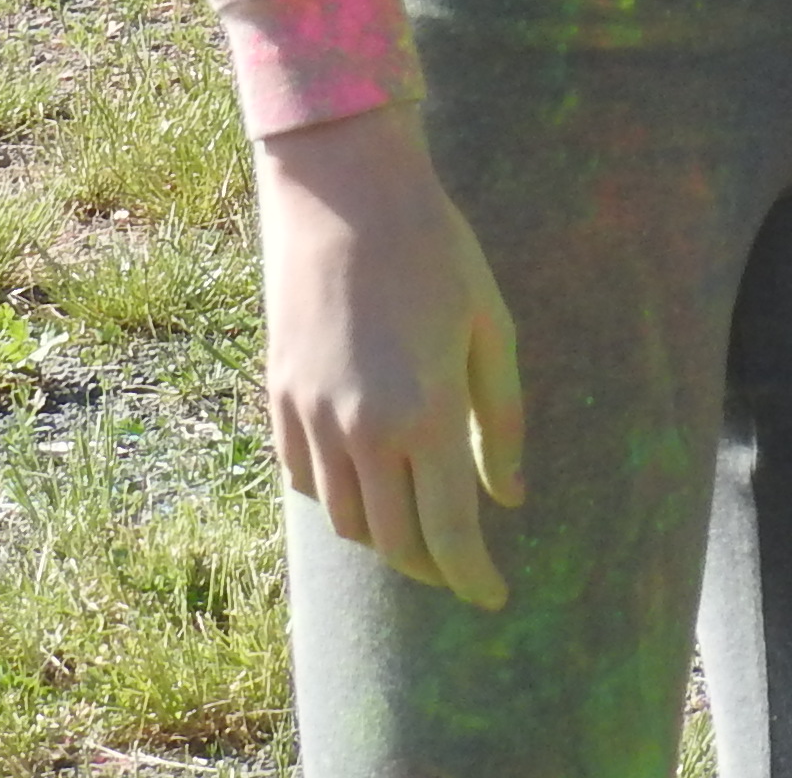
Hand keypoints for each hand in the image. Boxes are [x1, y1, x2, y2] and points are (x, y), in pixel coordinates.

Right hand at [257, 102, 526, 609]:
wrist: (345, 194)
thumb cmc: (436, 250)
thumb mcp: (491, 328)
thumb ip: (503, 420)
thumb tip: (511, 497)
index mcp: (428, 415)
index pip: (450, 535)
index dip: (473, 578)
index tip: (493, 597)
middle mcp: (364, 431)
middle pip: (394, 544)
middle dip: (432, 568)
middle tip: (460, 566)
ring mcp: (313, 419)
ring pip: (344, 521)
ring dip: (383, 538)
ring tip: (416, 524)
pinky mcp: (280, 399)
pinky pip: (306, 482)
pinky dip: (336, 499)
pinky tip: (364, 482)